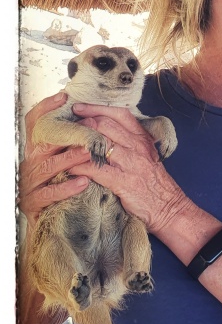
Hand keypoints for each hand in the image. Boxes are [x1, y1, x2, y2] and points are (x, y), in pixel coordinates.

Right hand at [20, 92, 90, 225]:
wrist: (49, 226)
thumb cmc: (58, 187)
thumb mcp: (62, 161)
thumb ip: (69, 142)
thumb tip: (85, 115)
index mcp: (37, 151)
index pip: (34, 123)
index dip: (45, 108)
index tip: (63, 97)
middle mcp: (31, 163)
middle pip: (44, 142)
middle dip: (67, 134)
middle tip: (89, 127)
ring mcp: (30, 183)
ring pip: (49, 167)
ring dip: (70, 158)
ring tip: (88, 153)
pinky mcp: (34, 202)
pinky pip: (49, 194)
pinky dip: (66, 187)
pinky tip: (83, 182)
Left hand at [68, 104, 184, 232]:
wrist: (169, 208)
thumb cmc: (154, 183)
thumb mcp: (146, 156)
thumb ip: (129, 142)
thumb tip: (103, 132)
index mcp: (142, 138)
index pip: (119, 114)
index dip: (96, 108)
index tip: (78, 107)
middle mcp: (137, 147)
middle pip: (105, 124)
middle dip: (82, 124)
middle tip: (65, 128)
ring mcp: (131, 164)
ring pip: (99, 143)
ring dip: (77, 143)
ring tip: (62, 145)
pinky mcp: (124, 182)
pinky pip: (96, 169)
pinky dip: (79, 167)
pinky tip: (69, 168)